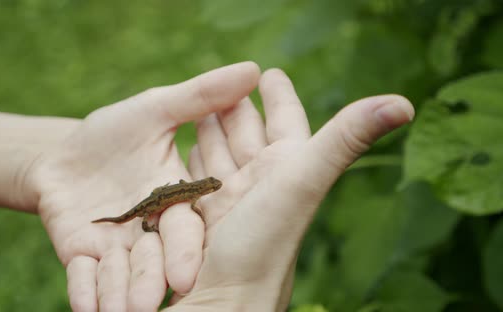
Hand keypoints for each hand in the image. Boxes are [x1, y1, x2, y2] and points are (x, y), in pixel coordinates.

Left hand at [23, 62, 260, 310]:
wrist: (60, 156)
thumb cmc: (112, 134)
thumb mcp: (154, 109)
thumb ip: (200, 97)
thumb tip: (253, 68)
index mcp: (176, 202)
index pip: (185, 229)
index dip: (184, 250)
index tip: (186, 274)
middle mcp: (152, 231)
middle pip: (156, 260)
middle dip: (152, 281)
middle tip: (148, 304)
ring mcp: (118, 249)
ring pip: (124, 276)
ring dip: (120, 294)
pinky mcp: (85, 258)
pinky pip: (85, 279)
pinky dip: (85, 291)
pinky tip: (84, 306)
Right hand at [165, 69, 414, 310]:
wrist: (224, 306)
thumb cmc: (263, 246)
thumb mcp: (303, 184)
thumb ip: (343, 140)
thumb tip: (405, 104)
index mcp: (287, 171)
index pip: (286, 122)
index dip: (280, 97)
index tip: (270, 73)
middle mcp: (262, 186)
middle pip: (249, 135)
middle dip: (236, 107)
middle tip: (225, 80)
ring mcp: (231, 203)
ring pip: (221, 154)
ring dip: (211, 130)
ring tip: (199, 107)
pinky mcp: (202, 219)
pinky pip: (197, 178)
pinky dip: (192, 159)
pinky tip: (182, 148)